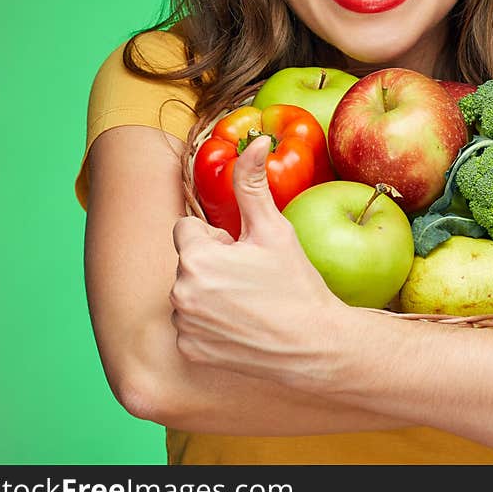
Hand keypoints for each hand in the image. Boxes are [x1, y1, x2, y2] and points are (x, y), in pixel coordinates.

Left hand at [170, 135, 344, 385]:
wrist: (313, 344)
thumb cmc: (295, 283)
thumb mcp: (273, 229)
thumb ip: (252, 184)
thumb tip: (254, 141)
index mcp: (196, 256)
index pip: (187, 229)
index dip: (218, 238)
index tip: (243, 251)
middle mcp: (179, 291)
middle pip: (187, 261)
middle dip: (212, 263)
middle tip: (251, 277)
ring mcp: (183, 325)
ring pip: (188, 291)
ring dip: (208, 292)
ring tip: (249, 302)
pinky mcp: (189, 350)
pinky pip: (190, 324)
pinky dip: (209, 323)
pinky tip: (241, 325)